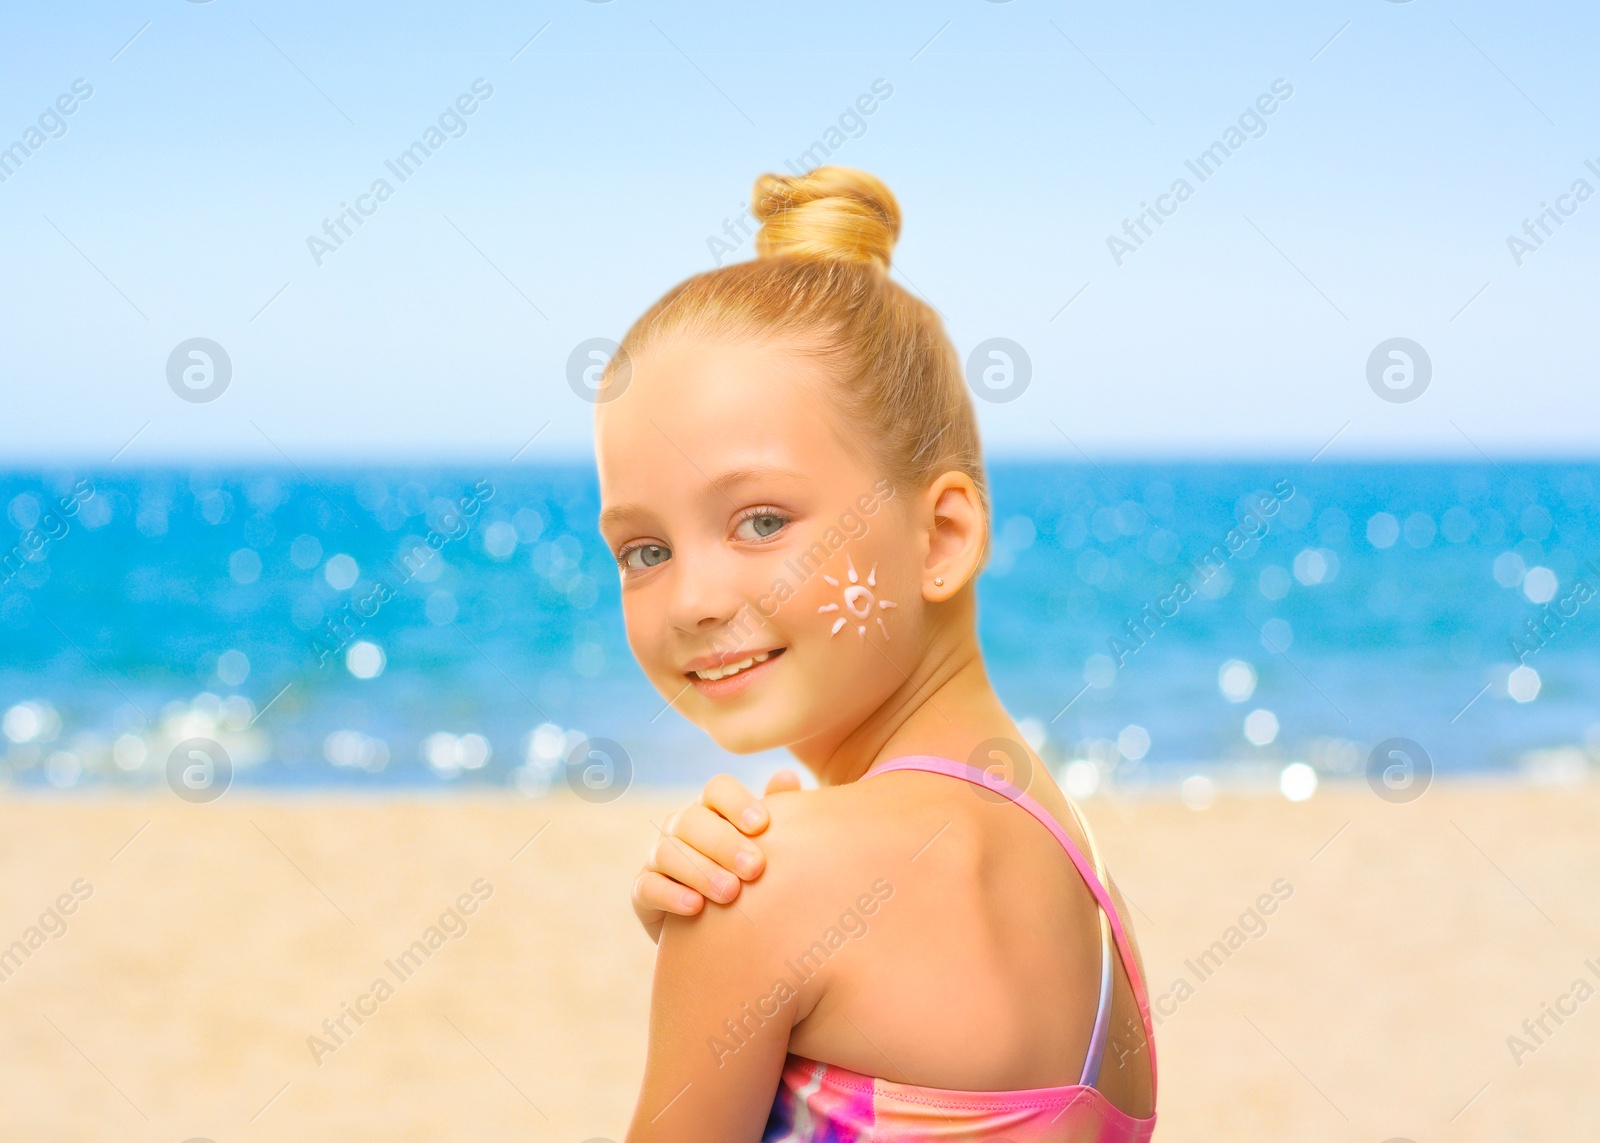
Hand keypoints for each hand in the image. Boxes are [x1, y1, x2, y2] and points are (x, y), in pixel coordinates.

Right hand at [632, 769, 801, 942]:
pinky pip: (647, 886)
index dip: (737, 802)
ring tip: (731, 893)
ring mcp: (658, 857)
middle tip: (754, 868)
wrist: (718, 927)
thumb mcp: (767, 846)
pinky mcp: (643, 891)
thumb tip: (787, 776)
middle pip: (692, 820)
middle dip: (724, 843)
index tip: (762, 825)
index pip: (718, 789)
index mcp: (712, 809)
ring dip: (701, 871)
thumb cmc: (748, 875)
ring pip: (669, 851)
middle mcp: (681, 826)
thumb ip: (778, 813)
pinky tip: (695, 907)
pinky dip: (670, 895)